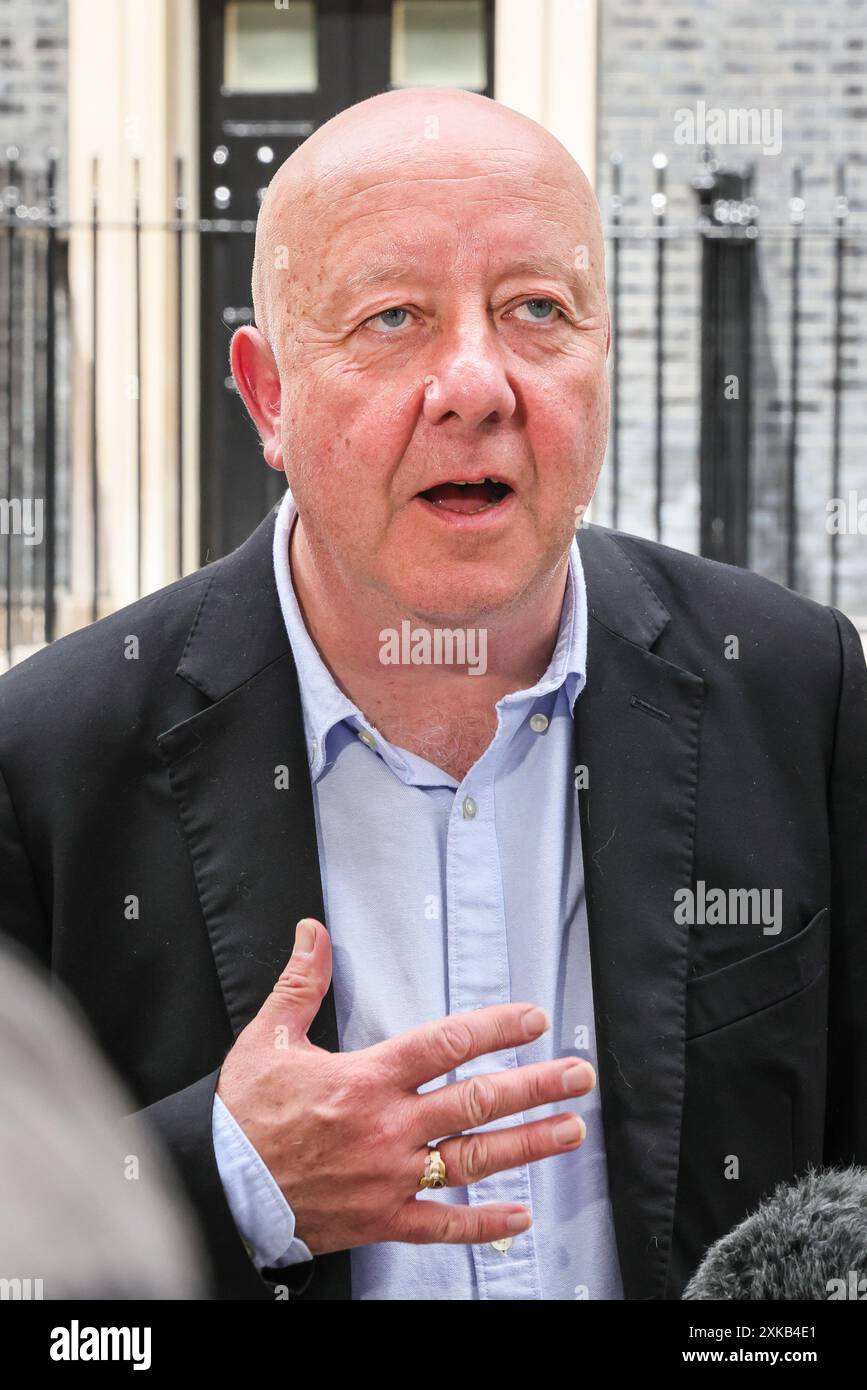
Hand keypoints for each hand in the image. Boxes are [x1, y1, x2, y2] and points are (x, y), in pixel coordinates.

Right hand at [216, 917, 595, 1255]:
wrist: (217, 1187)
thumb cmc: (243, 1117)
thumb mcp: (268, 1038)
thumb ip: (300, 983)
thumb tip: (312, 932)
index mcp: (366, 1079)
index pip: (446, 1044)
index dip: (495, 1029)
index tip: (532, 1019)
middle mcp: (388, 1127)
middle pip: (476, 1101)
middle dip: (534, 1085)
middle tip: (577, 1075)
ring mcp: (390, 1177)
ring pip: (474, 1159)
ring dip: (528, 1144)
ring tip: (570, 1130)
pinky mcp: (382, 1219)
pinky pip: (442, 1225)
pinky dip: (483, 1224)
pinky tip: (519, 1216)